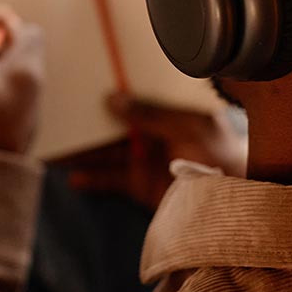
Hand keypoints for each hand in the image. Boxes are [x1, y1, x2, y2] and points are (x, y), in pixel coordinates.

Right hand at [62, 94, 246, 209]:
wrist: (235, 207)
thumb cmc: (222, 161)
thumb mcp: (188, 130)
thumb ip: (151, 114)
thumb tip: (115, 98)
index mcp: (173, 114)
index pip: (138, 98)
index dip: (114, 91)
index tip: (86, 83)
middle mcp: (157, 135)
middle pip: (116, 125)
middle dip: (90, 120)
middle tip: (60, 114)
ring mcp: (148, 161)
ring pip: (108, 152)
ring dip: (84, 150)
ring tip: (56, 147)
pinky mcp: (141, 186)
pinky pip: (112, 179)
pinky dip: (93, 179)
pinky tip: (74, 177)